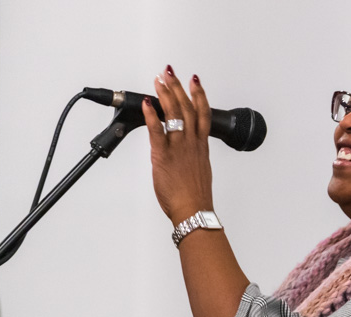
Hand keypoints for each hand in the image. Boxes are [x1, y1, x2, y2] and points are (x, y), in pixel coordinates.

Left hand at [142, 65, 213, 224]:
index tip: (195, 81)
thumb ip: (191, 157)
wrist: (193, 210)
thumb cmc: (195, 196)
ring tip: (159, 80)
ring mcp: (179, 148)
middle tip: (171, 72)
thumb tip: (183, 153)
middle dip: (178, 87)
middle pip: (188, 107)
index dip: (199, 94)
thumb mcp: (198, 171)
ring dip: (166, 94)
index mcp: (201, 146)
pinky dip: (151, 115)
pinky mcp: (164, 155)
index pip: (203, 113)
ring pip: (174, 114)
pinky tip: (147, 103)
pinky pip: (157, 131)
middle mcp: (192, 143)